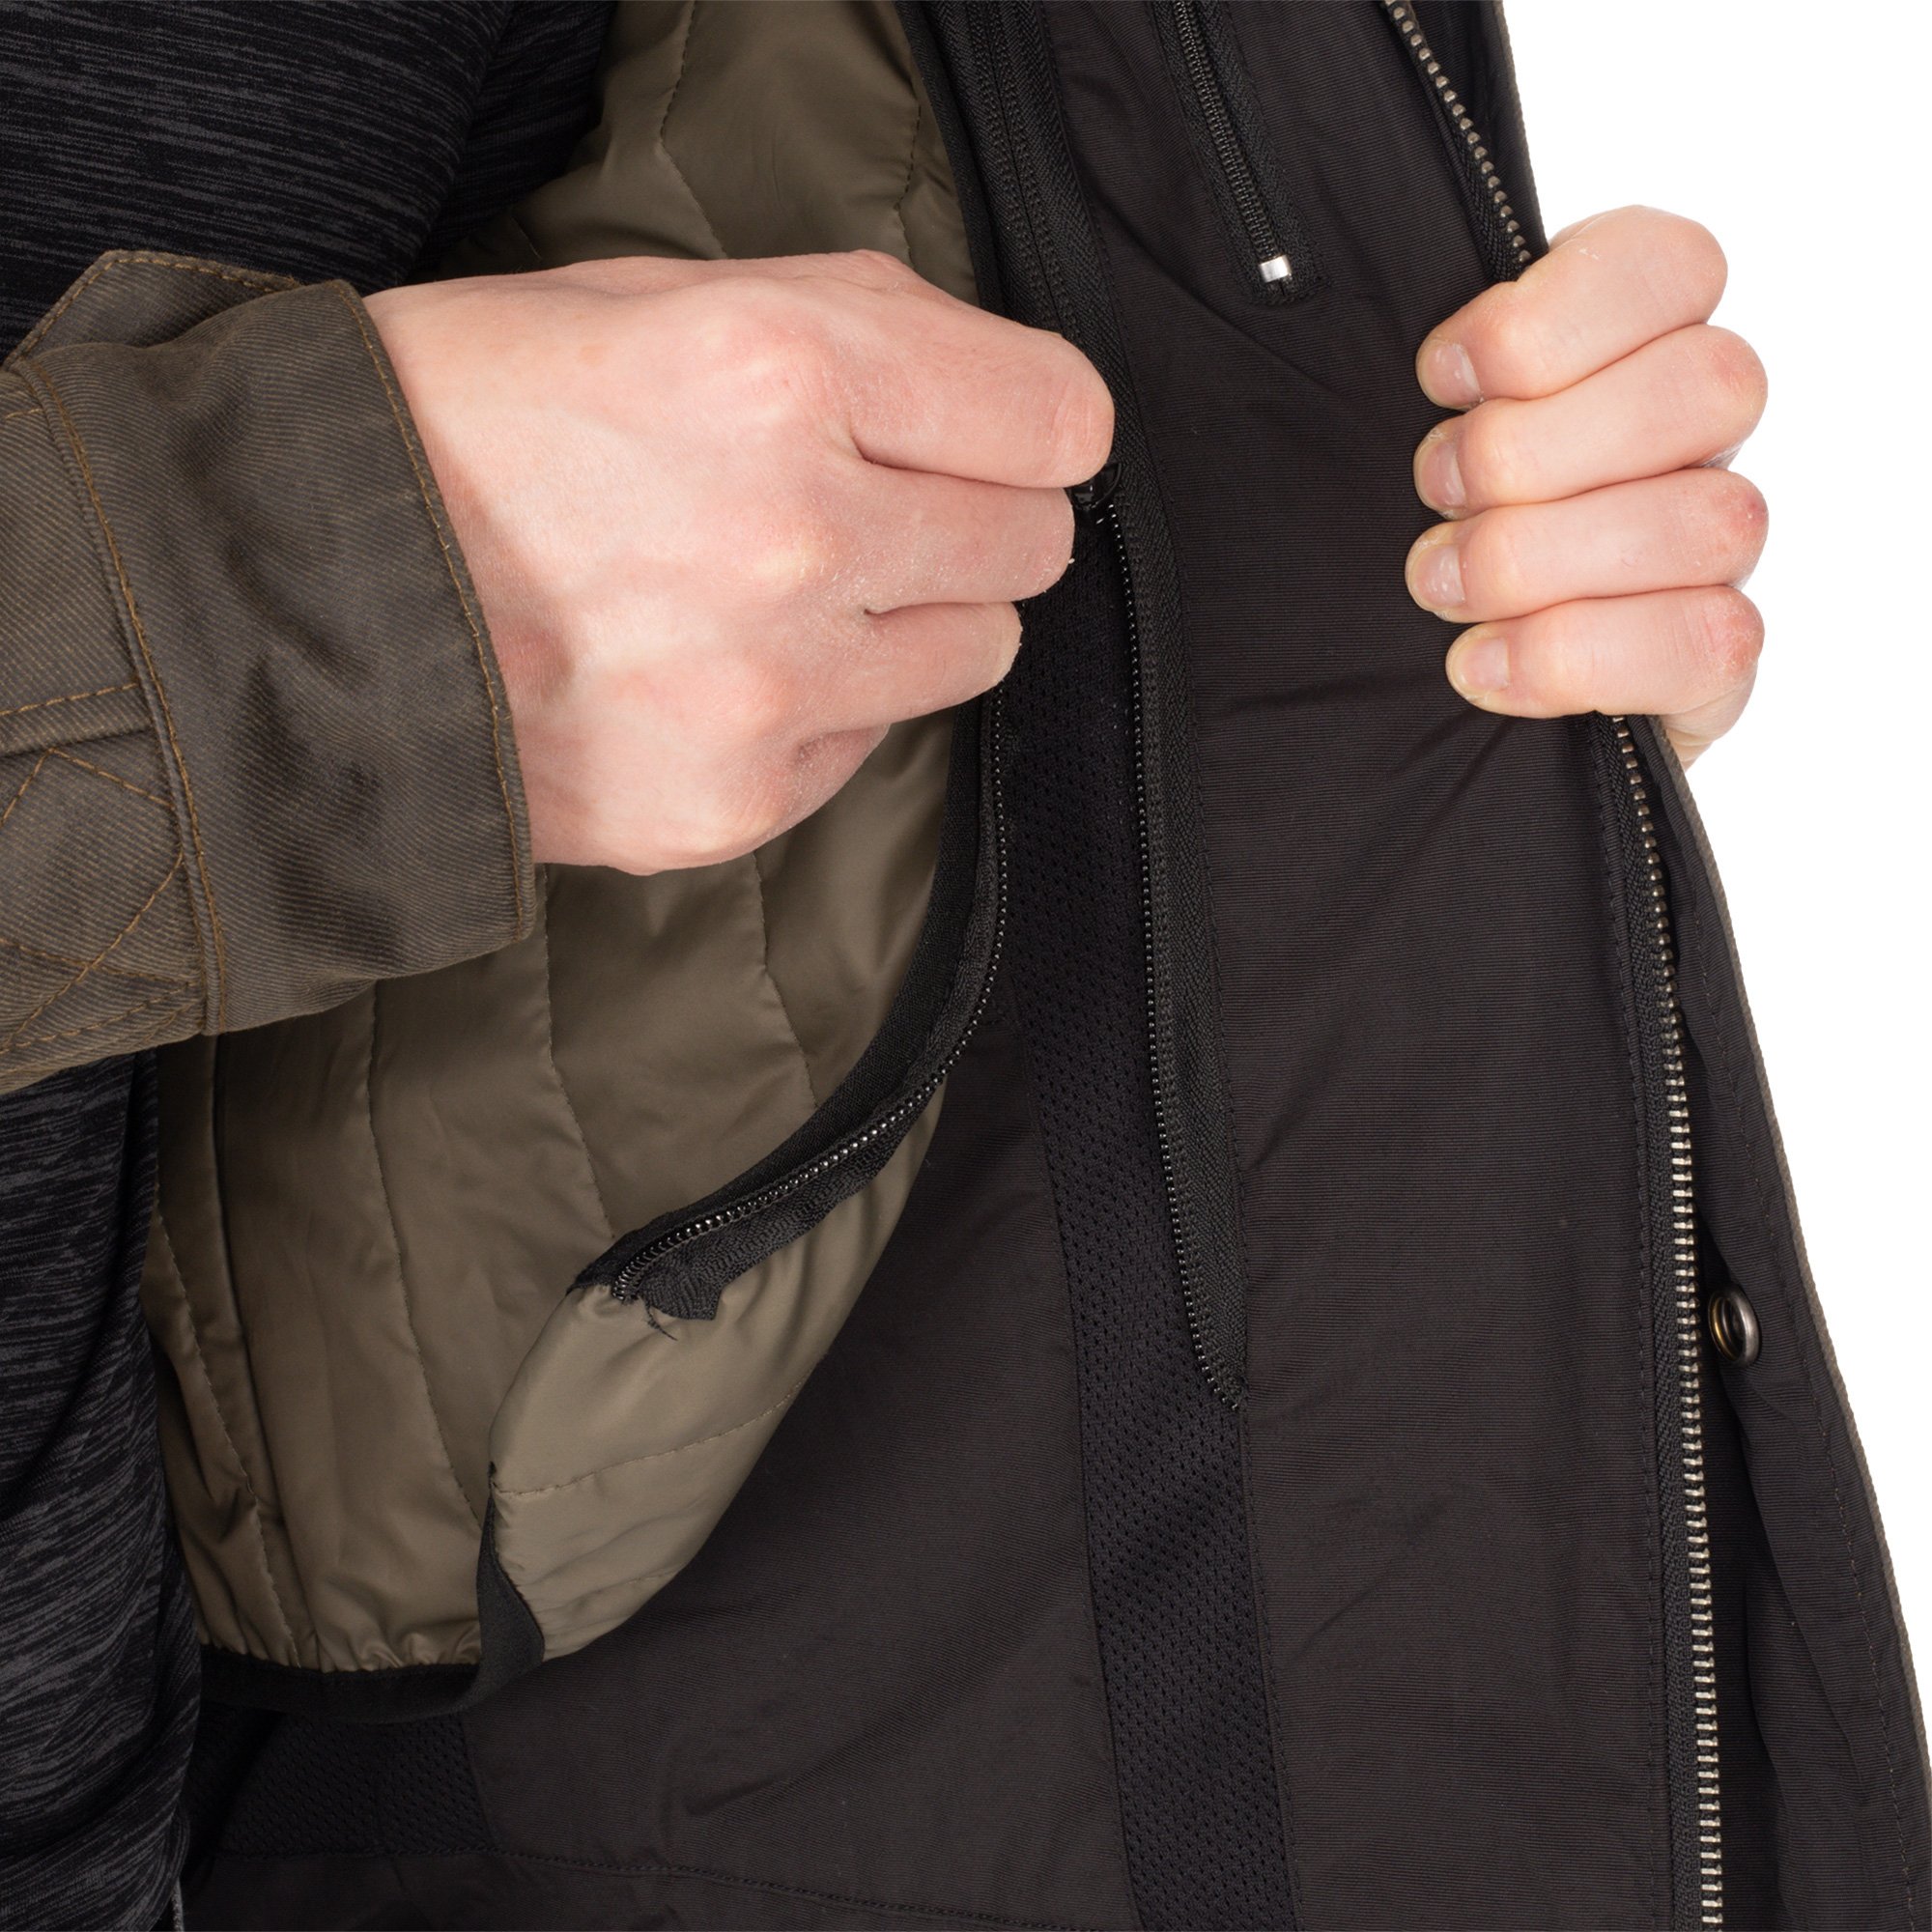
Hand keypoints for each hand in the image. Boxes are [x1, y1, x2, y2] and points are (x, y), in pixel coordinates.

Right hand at [365, 251, 1111, 871]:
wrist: (304, 602)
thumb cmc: (466, 427)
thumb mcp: (649, 301)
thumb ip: (855, 323)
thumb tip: (998, 390)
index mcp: (778, 368)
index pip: (1057, 417)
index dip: (1035, 421)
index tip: (998, 432)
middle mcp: (795, 532)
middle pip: (1032, 543)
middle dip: (977, 516)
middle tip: (882, 507)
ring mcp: (768, 685)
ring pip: (975, 651)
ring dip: (912, 615)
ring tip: (789, 590)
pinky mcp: (737, 801)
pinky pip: (870, 743)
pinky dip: (824, 706)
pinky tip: (716, 670)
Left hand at [1406, 206, 1766, 764]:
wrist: (1394, 684)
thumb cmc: (1409, 533)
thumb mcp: (1392, 437)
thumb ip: (1439, 382)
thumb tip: (1433, 364)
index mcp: (1632, 347)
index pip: (1676, 266)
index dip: (1552, 317)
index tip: (1440, 378)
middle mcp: (1694, 441)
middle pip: (1712, 386)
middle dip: (1538, 448)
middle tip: (1435, 488)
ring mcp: (1716, 549)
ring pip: (1715, 520)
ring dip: (1544, 557)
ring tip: (1442, 582)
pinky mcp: (1709, 657)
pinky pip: (1713, 643)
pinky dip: (1575, 656)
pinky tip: (1481, 661)